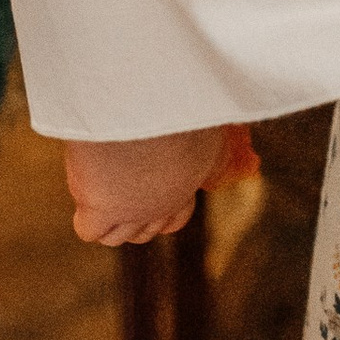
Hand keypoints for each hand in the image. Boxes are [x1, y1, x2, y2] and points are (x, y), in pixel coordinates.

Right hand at [63, 123, 254, 247]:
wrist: (148, 104)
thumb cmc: (181, 107)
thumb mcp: (212, 132)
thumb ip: (221, 153)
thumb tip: (251, 164)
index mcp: (186, 187)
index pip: (175, 218)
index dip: (164, 205)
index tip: (154, 183)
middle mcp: (160, 207)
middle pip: (144, 231)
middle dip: (135, 212)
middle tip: (124, 180)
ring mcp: (130, 211)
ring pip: (116, 235)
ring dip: (109, 217)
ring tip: (103, 183)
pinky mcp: (97, 209)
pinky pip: (89, 229)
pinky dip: (89, 216)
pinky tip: (90, 189)